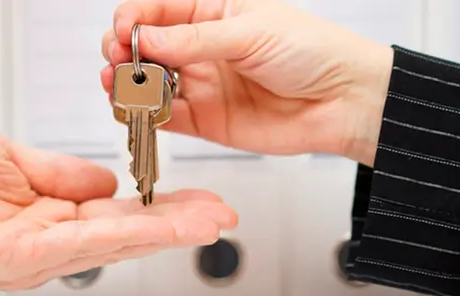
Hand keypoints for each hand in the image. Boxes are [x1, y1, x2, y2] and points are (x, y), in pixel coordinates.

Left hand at [0, 127, 236, 289]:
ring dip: (168, 231)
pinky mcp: (22, 258)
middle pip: (127, 235)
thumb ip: (61, 175)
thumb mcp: (11, 159)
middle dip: (179, 224)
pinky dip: (130, 233)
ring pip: (116, 244)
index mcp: (48, 218)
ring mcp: (38, 256)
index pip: (117, 215)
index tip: (198, 199)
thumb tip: (105, 181)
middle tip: (223, 215)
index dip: (160, 208)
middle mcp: (48, 244)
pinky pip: (86, 245)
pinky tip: (164, 225)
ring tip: (211, 220)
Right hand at [101, 0, 393, 165]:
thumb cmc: (311, 51)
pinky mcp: (205, 120)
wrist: (343, 101)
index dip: (133, 18)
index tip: (122, 31)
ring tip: (117, 86)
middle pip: (146, 47)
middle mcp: (201, 47)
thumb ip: (194, 39)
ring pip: (149, 83)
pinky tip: (137, 110)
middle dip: (123, 51)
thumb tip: (145, 39)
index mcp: (212, 11)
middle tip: (116, 60)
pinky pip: (166, 117)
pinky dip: (147, 115)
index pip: (157, 8)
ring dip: (127, 84)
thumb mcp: (250, 32)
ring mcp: (201, 84)